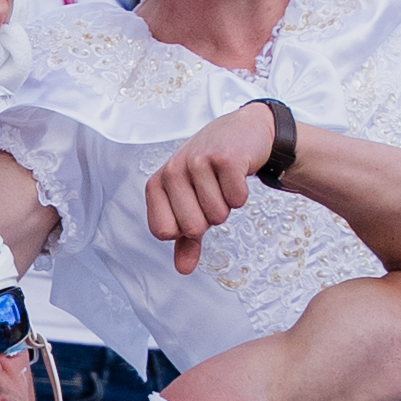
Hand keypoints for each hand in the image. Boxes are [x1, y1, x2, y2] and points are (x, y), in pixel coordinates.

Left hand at [143, 106, 283, 270]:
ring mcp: (198, 162)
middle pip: (192, 227)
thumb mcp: (192, 202)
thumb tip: (183, 269)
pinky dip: (241, 193)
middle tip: (212, 193)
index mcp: (157, 183)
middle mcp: (173, 171)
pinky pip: (237, 200)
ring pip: (217, 215)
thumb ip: (185, 238)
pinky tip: (237, 175)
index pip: (163, 232)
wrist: (242, 132)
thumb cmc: (211, 169)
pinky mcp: (226, 158)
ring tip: (223, 182)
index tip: (193, 206)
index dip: (184, 228)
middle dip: (209, 217)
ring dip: (227, 204)